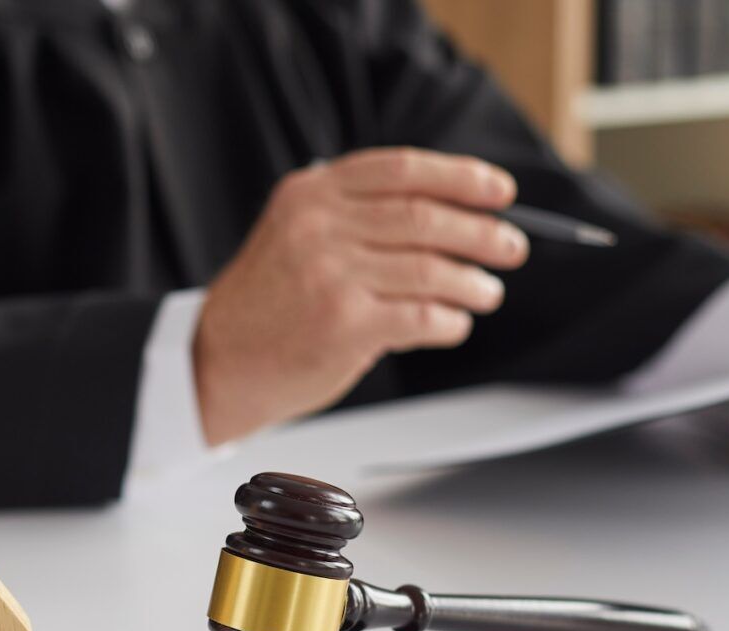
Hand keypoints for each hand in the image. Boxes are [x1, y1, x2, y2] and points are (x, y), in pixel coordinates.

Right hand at [193, 147, 529, 444]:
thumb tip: (450, 217)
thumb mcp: (295, 234)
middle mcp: (319, 227)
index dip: (460, 177)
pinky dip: (449, 321)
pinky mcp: (344, 324)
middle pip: (424, 217)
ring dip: (472, 282)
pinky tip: (453, 324)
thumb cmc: (267, 305)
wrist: (218, 362)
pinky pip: (422, 316)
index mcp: (310, 194)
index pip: (402, 169)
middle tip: (510, 247)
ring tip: (487, 291)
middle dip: (480, 232)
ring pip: (431, 269)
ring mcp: (332, 275)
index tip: (499, 190)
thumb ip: (354, 216)